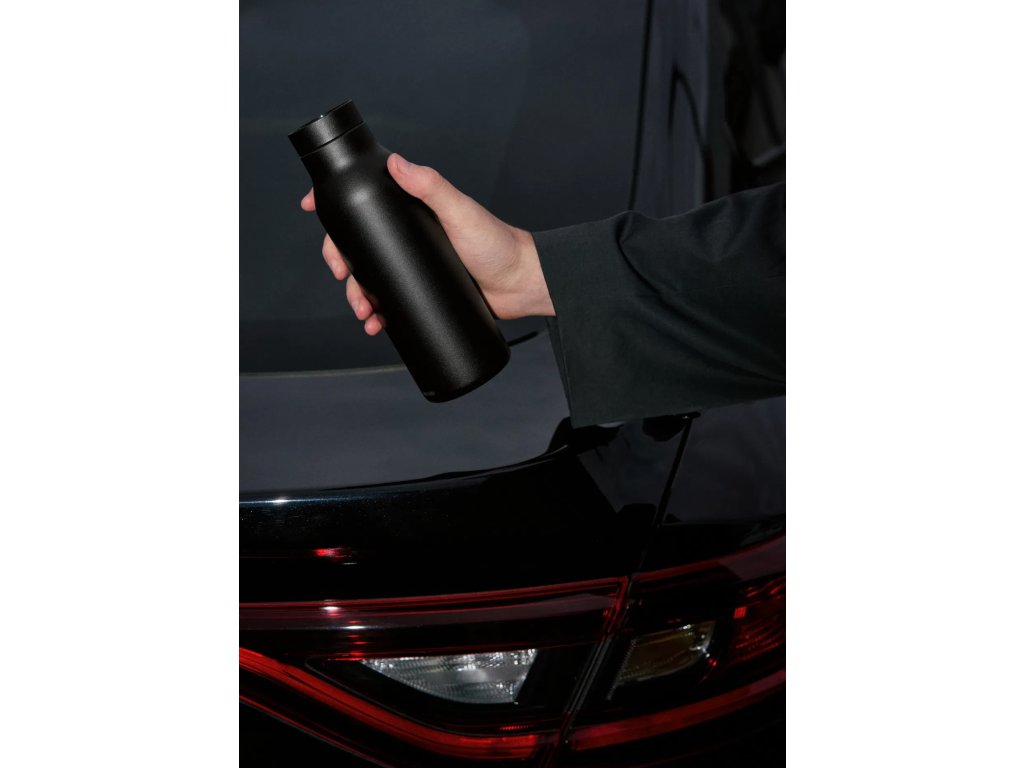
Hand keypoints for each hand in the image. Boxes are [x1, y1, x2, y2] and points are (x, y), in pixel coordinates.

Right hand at [300, 153, 553, 334]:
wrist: (521, 284)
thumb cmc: (497, 243)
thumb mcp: (461, 211)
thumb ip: (431, 186)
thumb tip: (397, 163)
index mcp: (412, 211)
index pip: (366, 203)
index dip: (336, 207)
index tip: (312, 209)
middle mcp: (409, 237)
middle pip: (360, 246)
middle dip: (341, 262)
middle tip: (342, 277)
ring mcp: (414, 266)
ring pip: (371, 279)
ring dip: (358, 296)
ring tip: (364, 312)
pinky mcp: (422, 291)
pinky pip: (391, 302)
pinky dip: (378, 315)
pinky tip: (375, 325)